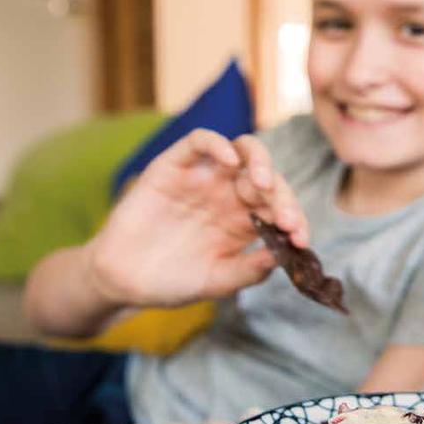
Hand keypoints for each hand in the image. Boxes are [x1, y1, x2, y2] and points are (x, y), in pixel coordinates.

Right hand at [86, 129, 307, 306]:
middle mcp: (229, 195)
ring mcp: (203, 178)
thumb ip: (248, 270)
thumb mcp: (216, 282)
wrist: (123, 282)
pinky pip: (199, 142)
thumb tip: (284, 255)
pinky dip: (217, 143)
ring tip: (263, 184)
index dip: (295, 220)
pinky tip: (230, 160)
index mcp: (245, 220)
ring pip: (242, 151)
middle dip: (283, 196)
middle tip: (286, 218)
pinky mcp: (174, 166)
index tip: (300, 239)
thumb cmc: (172, 282)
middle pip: (267, 179)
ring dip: (260, 161)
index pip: (280, 209)